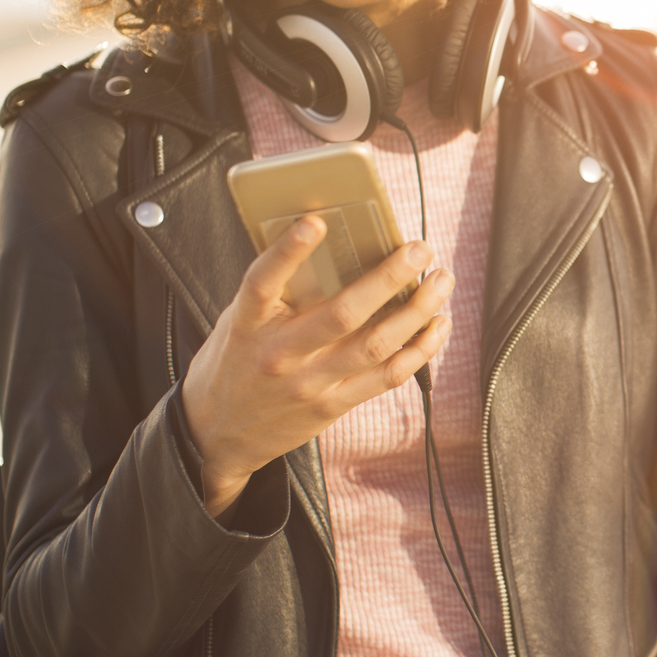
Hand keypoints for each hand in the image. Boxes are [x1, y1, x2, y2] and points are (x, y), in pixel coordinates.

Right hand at [181, 217, 453, 518]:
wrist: (216, 434)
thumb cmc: (233, 363)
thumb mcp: (236, 323)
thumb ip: (273, 293)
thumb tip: (327, 247)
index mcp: (248, 324)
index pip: (264, 282)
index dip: (288, 252)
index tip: (316, 222)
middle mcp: (280, 354)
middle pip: (343, 314)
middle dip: (389, 277)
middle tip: (420, 248)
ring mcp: (309, 384)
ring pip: (376, 345)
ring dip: (417, 310)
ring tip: (441, 280)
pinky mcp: (331, 406)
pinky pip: (386, 377)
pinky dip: (419, 350)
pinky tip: (437, 324)